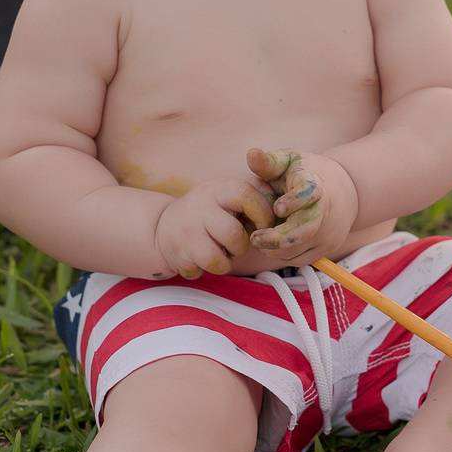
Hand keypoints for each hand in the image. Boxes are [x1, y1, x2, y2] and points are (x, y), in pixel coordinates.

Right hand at [153, 176, 273, 278]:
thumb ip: (254, 198)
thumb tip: (289, 208)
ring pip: (233, 238)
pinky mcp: (185, 246)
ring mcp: (193, 222)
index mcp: (221, 186)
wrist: (162, 230)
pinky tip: (213, 259)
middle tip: (250, 239)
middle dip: (253, 232)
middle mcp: (205, 199)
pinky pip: (216, 260)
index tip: (265, 224)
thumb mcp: (226, 200)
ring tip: (227, 249)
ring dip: (237, 251)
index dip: (264, 210)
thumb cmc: (208, 217)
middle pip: (244, 204)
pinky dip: (221, 265)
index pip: (250, 190)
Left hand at [246, 147, 357, 263]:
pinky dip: (284, 255)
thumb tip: (251, 153)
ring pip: (299, 250)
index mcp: (315, 185)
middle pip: (305, 230)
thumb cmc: (308, 173)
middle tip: (255, 238)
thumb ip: (269, 162)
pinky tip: (273, 245)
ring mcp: (329, 233)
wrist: (345, 190)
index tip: (278, 208)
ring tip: (260, 240)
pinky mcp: (327, 249)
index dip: (295, 201)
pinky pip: (301, 260)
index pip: (309, 193)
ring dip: (275, 249)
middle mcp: (326, 211)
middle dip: (277, 238)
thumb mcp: (290, 161)